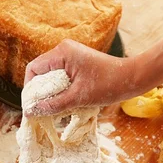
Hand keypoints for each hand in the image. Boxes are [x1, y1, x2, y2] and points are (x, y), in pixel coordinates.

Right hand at [23, 35, 162, 115]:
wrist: (133, 78)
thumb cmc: (108, 85)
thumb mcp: (78, 98)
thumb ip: (53, 104)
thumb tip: (30, 112)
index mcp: (62, 53)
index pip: (33, 69)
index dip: (29, 89)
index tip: (32, 106)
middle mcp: (64, 50)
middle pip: (40, 72)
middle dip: (39, 92)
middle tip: (41, 111)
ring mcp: (71, 56)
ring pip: (51, 76)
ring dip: (50, 93)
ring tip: (53, 109)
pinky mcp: (78, 63)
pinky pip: (61, 77)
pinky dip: (60, 90)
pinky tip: (64, 103)